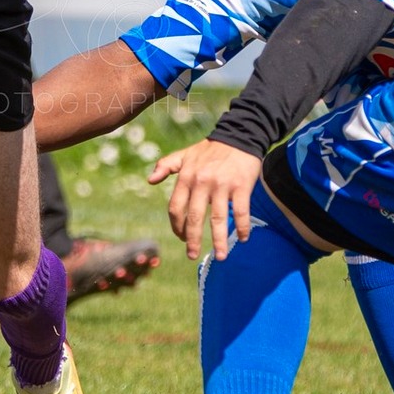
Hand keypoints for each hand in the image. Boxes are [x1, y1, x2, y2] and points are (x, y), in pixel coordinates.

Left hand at [148, 139, 264, 261]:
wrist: (238, 136)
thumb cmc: (210, 149)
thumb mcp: (185, 154)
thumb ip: (166, 166)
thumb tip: (149, 180)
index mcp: (186, 177)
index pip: (175, 207)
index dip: (176, 226)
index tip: (180, 238)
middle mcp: (202, 182)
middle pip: (194, 217)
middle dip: (192, 240)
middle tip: (192, 255)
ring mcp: (222, 185)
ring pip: (218, 218)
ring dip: (219, 240)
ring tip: (220, 257)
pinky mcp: (241, 186)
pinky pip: (241, 211)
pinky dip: (243, 227)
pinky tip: (243, 239)